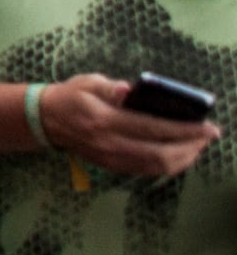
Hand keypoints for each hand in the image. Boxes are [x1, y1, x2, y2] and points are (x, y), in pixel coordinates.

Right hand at [40, 72, 220, 179]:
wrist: (46, 120)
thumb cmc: (71, 96)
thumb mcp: (87, 82)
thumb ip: (110, 88)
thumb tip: (129, 90)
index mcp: (105, 120)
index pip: (153, 128)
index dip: (185, 130)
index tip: (209, 128)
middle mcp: (110, 144)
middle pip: (161, 154)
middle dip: (191, 148)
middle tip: (207, 138)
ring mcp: (111, 159)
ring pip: (157, 167)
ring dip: (183, 159)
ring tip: (197, 147)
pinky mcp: (112, 166)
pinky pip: (147, 171)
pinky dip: (169, 165)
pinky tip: (178, 155)